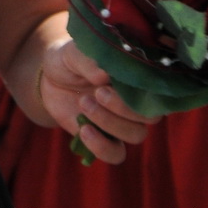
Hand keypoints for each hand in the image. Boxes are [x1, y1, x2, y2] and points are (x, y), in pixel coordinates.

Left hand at [37, 38, 153, 163]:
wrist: (50, 78)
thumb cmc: (69, 60)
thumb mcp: (72, 53)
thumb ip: (88, 61)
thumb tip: (104, 75)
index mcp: (135, 79)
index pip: (156, 91)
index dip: (140, 91)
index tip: (110, 82)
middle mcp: (135, 103)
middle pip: (151, 117)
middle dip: (124, 108)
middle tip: (97, 93)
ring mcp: (122, 123)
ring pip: (136, 135)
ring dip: (110, 123)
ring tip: (83, 104)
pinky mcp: (106, 139)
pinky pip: (116, 154)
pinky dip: (101, 147)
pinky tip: (83, 130)